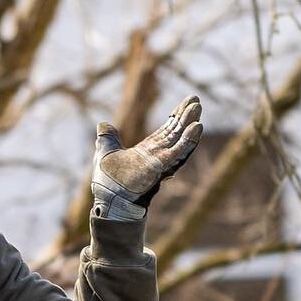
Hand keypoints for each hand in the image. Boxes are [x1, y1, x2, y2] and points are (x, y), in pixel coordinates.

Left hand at [91, 94, 201, 221]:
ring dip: (189, 124)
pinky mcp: (159, 167)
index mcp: (147, 150)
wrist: (108, 201)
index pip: (166, 130)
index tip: (187, 101)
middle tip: (196, 99)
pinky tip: (197, 127)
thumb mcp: (105, 153)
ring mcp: (160, 160)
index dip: (176, 116)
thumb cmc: (108, 183)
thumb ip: (108, 138)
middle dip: (186, 116)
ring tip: (198, 108)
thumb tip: (102, 124)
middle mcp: (157, 154)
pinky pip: (177, 152)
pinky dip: (188, 140)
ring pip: (179, 139)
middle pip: (175, 132)